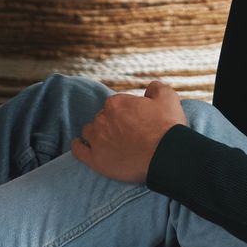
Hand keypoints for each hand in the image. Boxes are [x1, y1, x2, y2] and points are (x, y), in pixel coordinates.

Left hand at [70, 82, 185, 183]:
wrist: (166, 156)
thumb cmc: (167, 127)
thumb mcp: (167, 97)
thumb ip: (156, 87)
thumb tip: (150, 88)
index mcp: (116, 103)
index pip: (114, 105)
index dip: (124, 113)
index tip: (133, 122)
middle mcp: (102, 119)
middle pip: (102, 118)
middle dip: (111, 124)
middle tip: (125, 134)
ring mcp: (97, 140)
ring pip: (89, 132)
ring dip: (96, 134)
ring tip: (106, 141)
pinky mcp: (95, 159)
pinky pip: (79, 150)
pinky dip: (78, 146)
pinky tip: (79, 145)